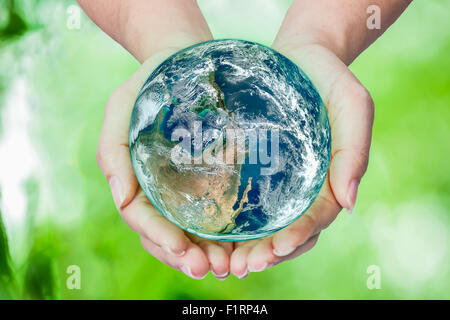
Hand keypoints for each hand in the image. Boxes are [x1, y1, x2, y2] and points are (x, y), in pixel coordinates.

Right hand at [96, 50, 232, 279]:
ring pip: (192, 232)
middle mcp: (160, 190)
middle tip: (211, 269)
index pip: (144, 218)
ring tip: (229, 266)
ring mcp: (185, 188)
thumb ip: (113, 151)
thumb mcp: (121, 108)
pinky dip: (225, 235)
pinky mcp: (211, 180)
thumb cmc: (150, 84)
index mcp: (135, 179)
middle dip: (186, 256)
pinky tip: (241, 246)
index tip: (182, 251)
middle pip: (168, 234)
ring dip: (208, 254)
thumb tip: (121, 200)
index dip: (161, 238)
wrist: (184, 61)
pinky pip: (216, 214)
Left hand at [230, 43, 373, 277]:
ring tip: (225, 262)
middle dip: (269, 252)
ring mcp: (280, 179)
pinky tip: (213, 233)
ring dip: (249, 247)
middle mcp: (304, 186)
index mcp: (329, 178)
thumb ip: (354, 151)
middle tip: (243, 266)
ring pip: (266, 224)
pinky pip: (246, 201)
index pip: (316, 217)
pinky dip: (234, 223)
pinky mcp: (257, 168)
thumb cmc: (328, 79)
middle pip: (290, 230)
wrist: (300, 56)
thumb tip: (349, 203)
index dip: (298, 236)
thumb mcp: (352, 106)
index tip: (277, 248)